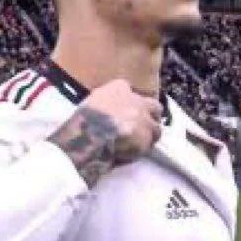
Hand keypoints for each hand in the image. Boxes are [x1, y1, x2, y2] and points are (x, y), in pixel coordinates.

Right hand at [47, 79, 161, 185]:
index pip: (130, 91)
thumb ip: (105, 101)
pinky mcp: (147, 137)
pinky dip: (143, 149)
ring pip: (157, 128)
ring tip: (140, 144)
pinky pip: (150, 145)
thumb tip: (109, 110)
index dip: (131, 102)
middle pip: (154, 106)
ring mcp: (145, 118)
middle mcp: (136, 99)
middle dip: (152, 116)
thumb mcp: (90, 102)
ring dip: (150, 135)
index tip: (128, 110)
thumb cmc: (83, 119)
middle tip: (144, 126)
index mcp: (119, 87)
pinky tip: (133, 153)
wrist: (89, 136)